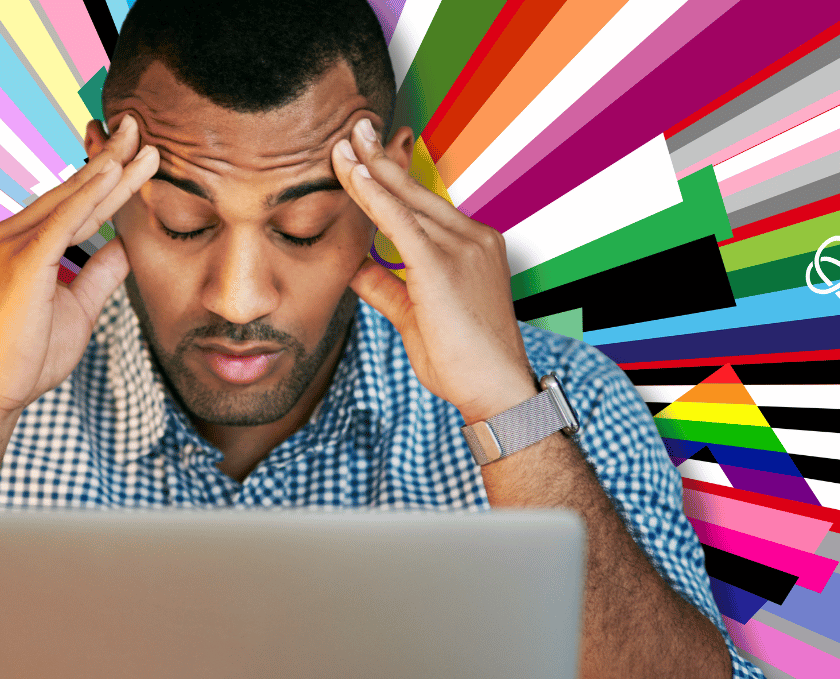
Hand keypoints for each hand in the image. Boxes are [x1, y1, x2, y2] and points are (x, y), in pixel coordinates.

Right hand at [0, 115, 158, 416]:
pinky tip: (112, 173)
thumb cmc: (29, 356)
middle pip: (74, 192)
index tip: (137, 155)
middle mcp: (12, 235)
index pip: (77, 205)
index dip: (109, 180)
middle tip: (138, 126)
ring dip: (109, 169)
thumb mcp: (79, 308)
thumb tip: (125, 246)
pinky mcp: (22, 261)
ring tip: (139, 141)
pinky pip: (62, 222)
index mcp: (24, 245)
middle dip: (110, 160)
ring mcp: (13, 245)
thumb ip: (99, 274)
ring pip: (72, 200)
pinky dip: (88, 196)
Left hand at [332, 118, 534, 423]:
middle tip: (354, 127)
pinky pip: (401, 222)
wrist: (495, 390)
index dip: (393, 176)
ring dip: (370, 170)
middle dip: (381, 157)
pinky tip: (355, 175)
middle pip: (416, 190)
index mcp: (472, 246)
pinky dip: (375, 196)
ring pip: (405, 200)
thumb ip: (386, 287)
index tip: (368, 152)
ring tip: (344, 142)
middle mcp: (472, 238)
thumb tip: (355, 268)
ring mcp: (462, 248)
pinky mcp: (442, 266)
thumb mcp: (415, 316)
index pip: (423, 203)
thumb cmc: (462, 361)